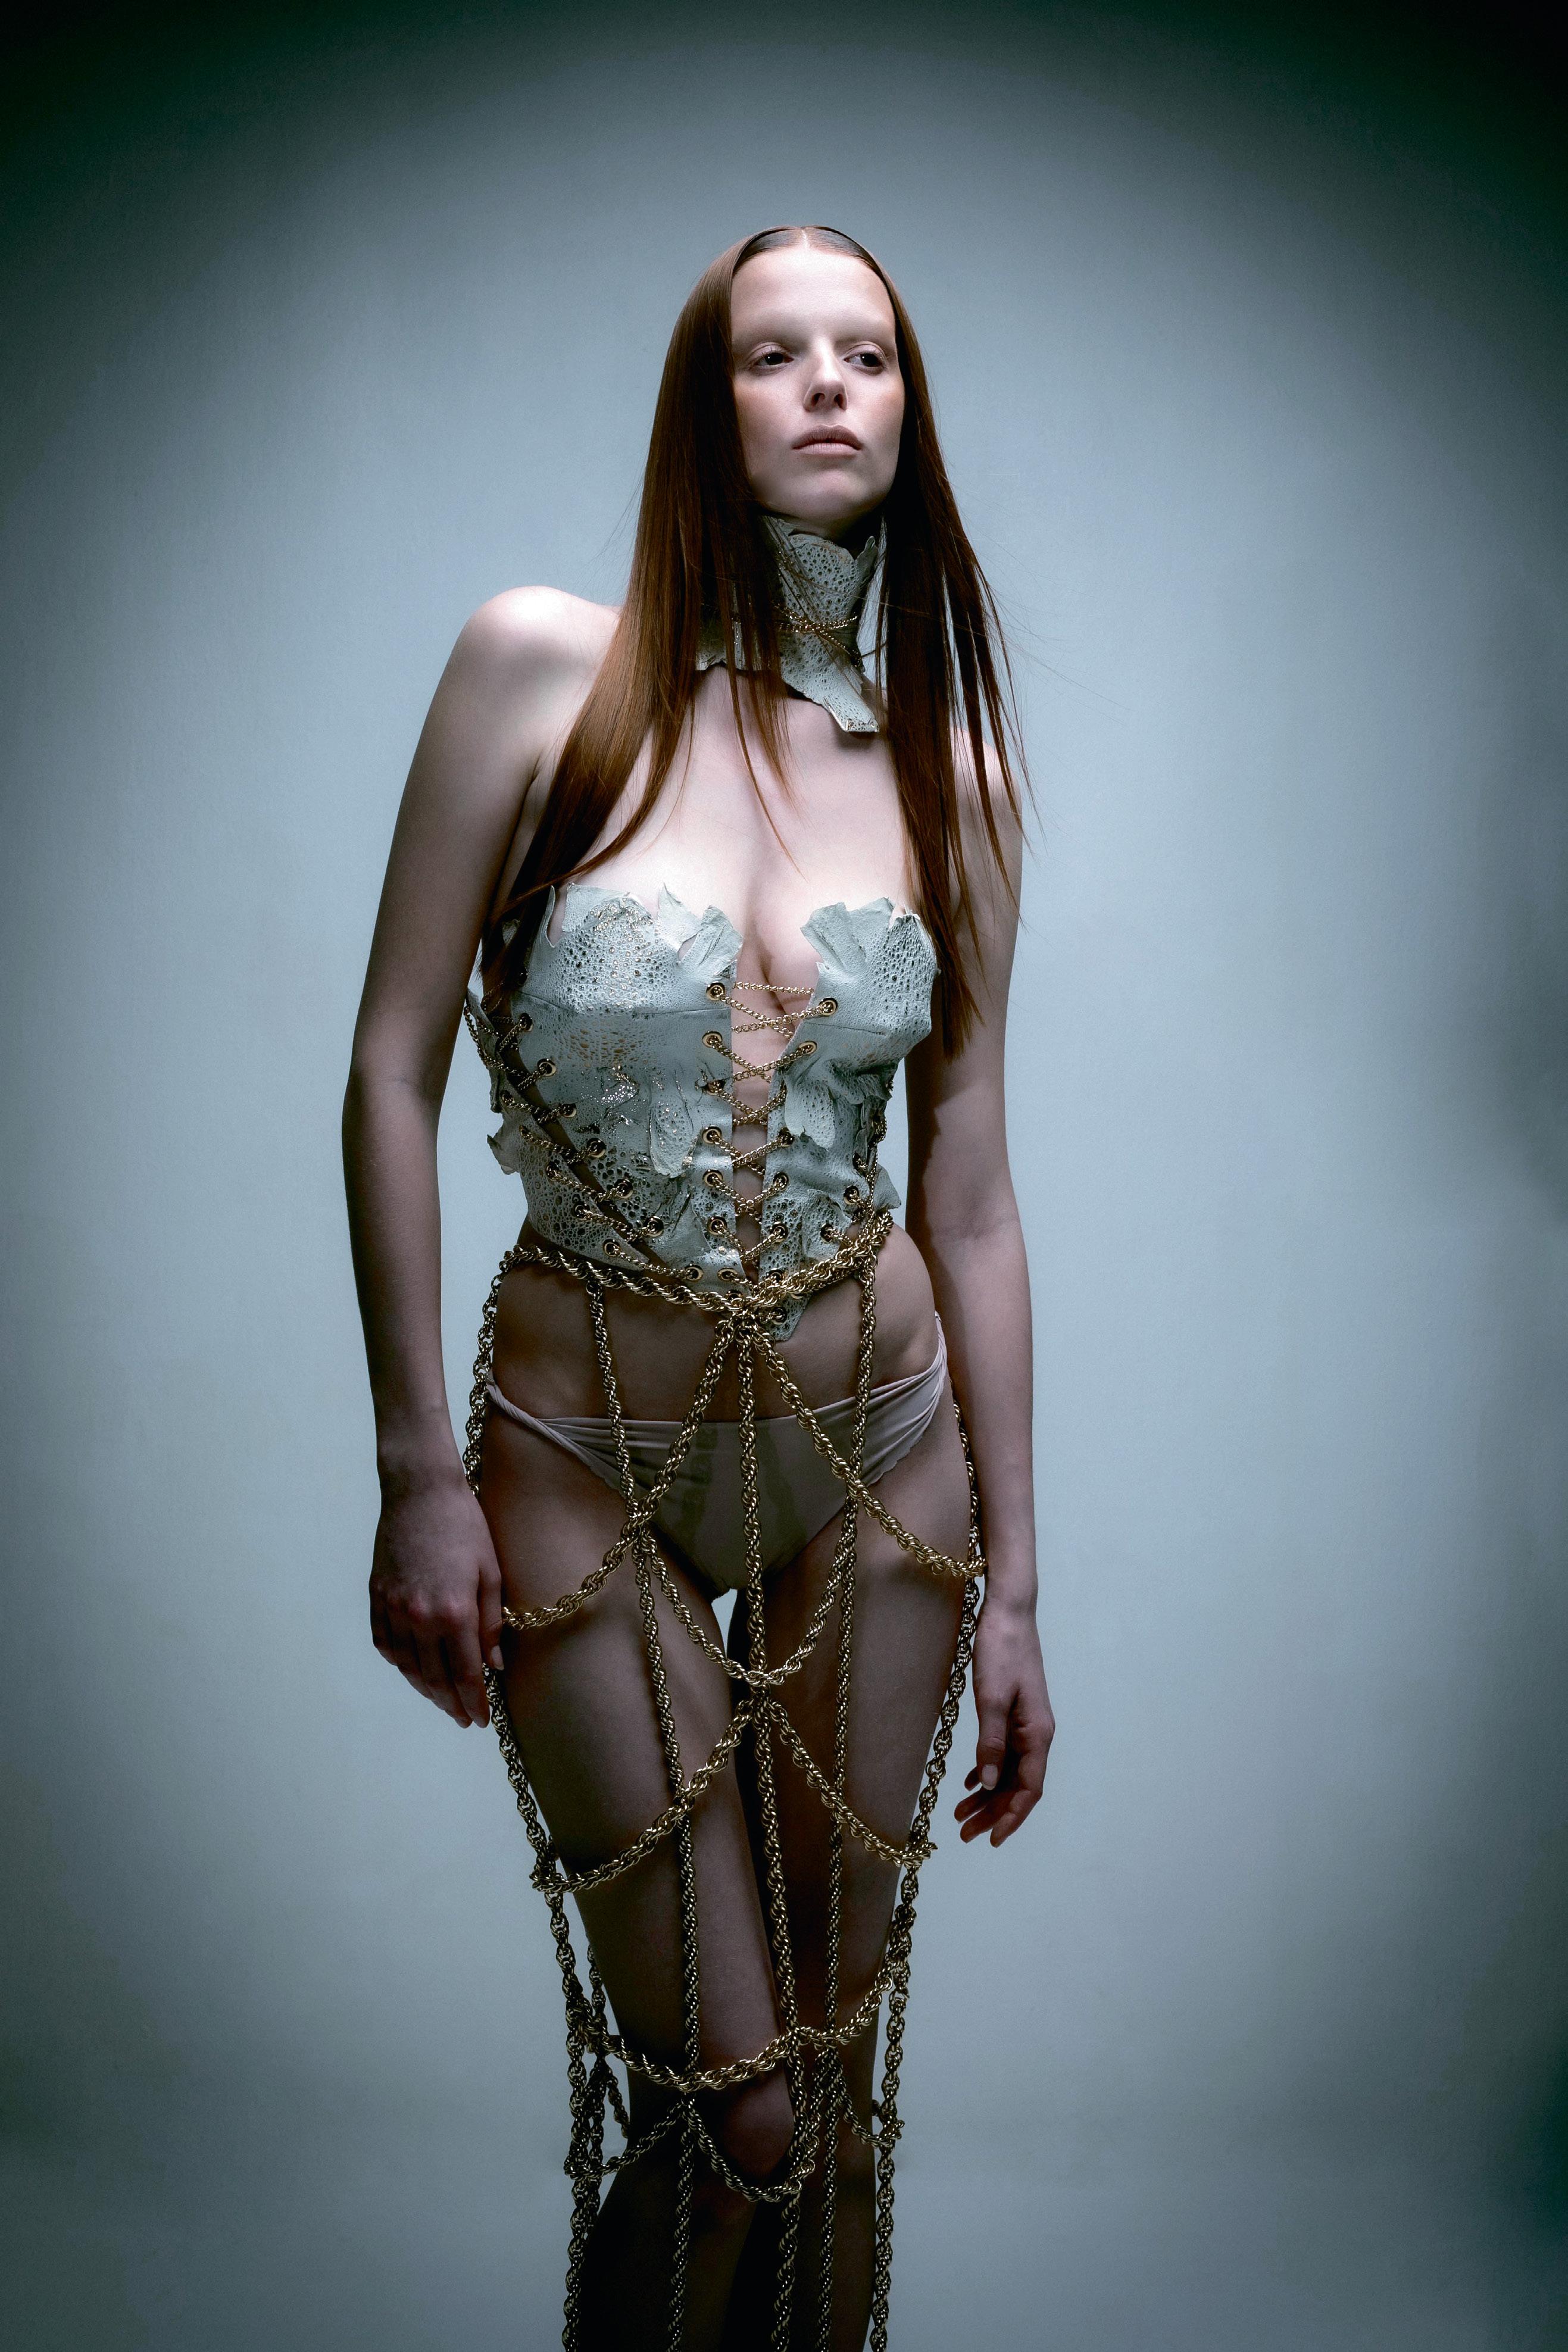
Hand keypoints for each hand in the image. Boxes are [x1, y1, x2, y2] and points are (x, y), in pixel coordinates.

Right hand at [369, 1468, 505, 1727]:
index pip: (464, 1673)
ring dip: (425, 1689)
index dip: (473, 1701)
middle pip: (433, 1677)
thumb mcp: (491, 1572)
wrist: (420, 1491)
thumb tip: (495, 1665)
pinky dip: (399, 1663)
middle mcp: (419, 1616)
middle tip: (463, 1718)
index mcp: (454, 1611)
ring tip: (442, 1700)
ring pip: (407, 1666)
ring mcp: (393, 1608)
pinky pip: (384, 1643)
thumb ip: (492, 1623)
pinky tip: (412, 1669)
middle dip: (450, 1703)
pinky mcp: (376, 1597)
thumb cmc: (465, 1526)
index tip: (480, 1720)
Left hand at [955, 1592, 1052, 1845]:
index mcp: (1038, 1734)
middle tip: (964, 1834)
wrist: (1007, 1612)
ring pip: (1010, 1771)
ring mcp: (1026, 1724)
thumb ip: (991, 1743)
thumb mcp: (990, 1698)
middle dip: (994, 1813)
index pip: (1029, 1789)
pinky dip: (988, 1770)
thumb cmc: (1001, 1650)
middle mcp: (1037, 1734)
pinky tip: (971, 1781)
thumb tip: (990, 1784)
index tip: (992, 1840)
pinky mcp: (1014, 1713)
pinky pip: (1004, 1753)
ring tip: (961, 1815)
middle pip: (1018, 1785)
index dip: (1011, 1817)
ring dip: (988, 1795)